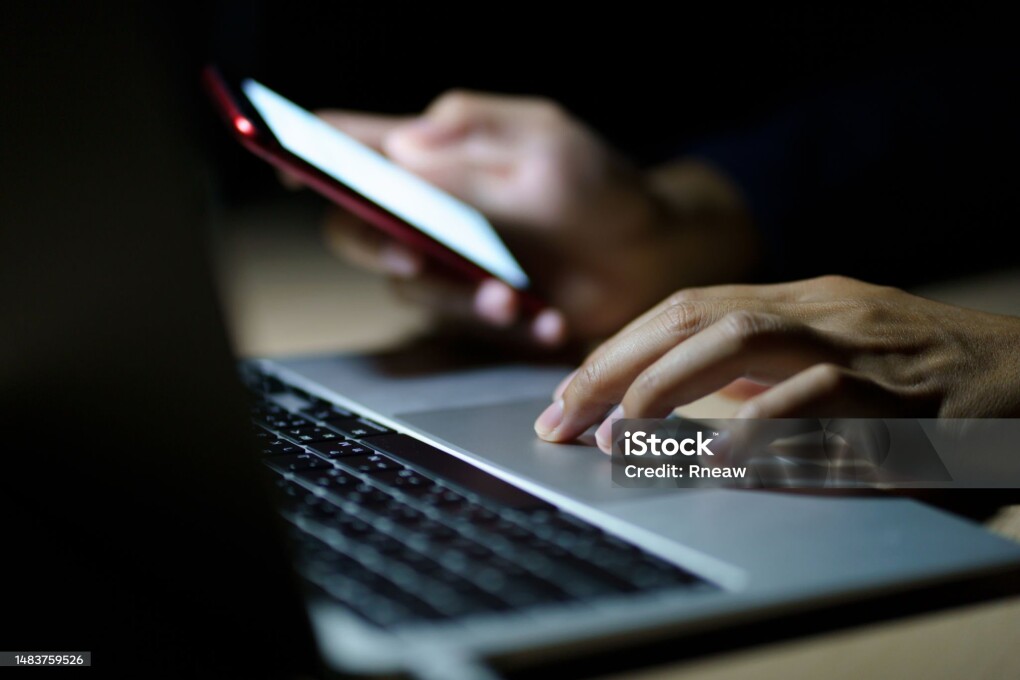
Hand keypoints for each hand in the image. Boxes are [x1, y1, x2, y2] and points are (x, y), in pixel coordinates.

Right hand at [315, 91, 755, 345]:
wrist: (650, 259)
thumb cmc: (602, 188)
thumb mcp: (547, 146)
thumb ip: (474, 143)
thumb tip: (402, 146)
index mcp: (442, 154)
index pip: (360, 145)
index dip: (311, 150)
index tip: (286, 160)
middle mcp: (432, 208)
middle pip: (356, 224)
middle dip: (376, 244)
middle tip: (411, 255)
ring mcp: (450, 261)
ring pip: (405, 285)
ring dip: (454, 295)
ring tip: (511, 298)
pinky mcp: (474, 305)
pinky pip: (458, 322)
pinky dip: (499, 322)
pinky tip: (544, 317)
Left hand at [534, 276, 1019, 451]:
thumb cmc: (924, 375)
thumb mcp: (833, 358)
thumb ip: (764, 375)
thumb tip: (683, 410)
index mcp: (801, 300)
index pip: (685, 309)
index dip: (616, 352)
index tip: (566, 400)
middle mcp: (823, 310)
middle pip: (698, 316)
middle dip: (619, 367)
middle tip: (565, 419)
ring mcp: (864, 347)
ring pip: (751, 340)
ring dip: (672, 385)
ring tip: (619, 431)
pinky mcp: (909, 397)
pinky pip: (829, 409)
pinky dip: (767, 430)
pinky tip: (719, 457)